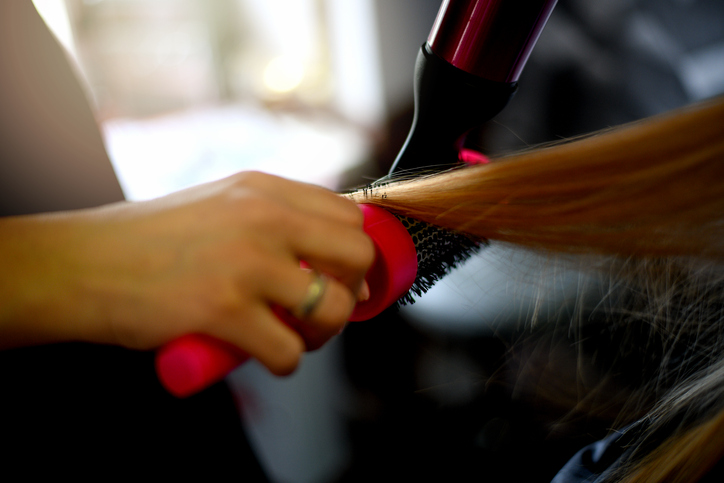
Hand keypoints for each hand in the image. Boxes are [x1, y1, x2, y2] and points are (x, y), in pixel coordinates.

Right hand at [0, 172, 373, 374]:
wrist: (82, 265)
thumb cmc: (147, 242)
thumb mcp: (218, 205)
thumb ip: (269, 219)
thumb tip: (323, 254)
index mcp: (263, 189)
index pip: (348, 214)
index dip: (356, 253)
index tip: (345, 277)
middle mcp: (263, 217)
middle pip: (356, 254)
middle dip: (352, 290)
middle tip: (323, 309)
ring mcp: (246, 262)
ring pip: (333, 307)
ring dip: (322, 333)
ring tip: (294, 336)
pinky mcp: (224, 310)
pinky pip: (290, 350)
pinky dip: (287, 362)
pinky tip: (266, 356)